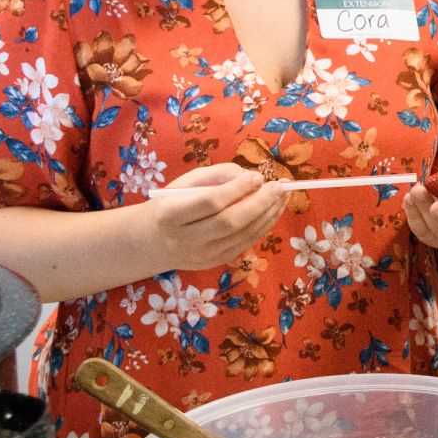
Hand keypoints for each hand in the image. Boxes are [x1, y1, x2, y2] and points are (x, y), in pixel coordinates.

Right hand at [141, 163, 284, 271]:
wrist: (152, 241)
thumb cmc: (171, 204)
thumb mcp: (184, 183)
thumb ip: (217, 175)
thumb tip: (251, 177)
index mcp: (171, 214)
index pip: (210, 202)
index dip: (237, 188)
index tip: (258, 175)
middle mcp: (185, 239)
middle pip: (230, 221)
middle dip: (261, 202)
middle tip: (281, 185)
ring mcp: (201, 255)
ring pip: (243, 234)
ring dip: (269, 213)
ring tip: (284, 195)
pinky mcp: (215, 262)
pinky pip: (246, 243)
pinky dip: (264, 225)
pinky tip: (274, 210)